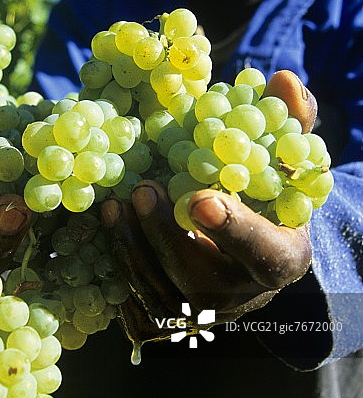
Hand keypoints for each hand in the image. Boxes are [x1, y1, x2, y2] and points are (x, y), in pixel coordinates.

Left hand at [99, 71, 316, 340]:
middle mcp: (241, 296)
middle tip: (143, 190)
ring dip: (132, 247)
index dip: (233, 230)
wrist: (247, 248)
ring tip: (113, 204)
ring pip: (161, 291)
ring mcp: (202, 312)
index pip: (262, 252)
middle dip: (166, 235)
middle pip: (200, 279)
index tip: (201, 200)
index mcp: (281, 258)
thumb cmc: (268, 197)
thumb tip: (282, 79)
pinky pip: (137, 300)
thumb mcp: (285, 161)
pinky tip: (107, 224)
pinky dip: (118, 263)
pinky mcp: (170, 317)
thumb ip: (289, 123)